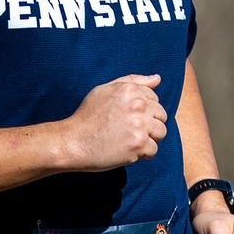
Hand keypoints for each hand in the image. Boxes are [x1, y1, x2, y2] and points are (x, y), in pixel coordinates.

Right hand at [52, 74, 166, 171]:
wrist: (73, 141)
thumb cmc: (87, 116)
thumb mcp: (104, 90)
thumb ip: (133, 82)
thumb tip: (157, 79)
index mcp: (130, 90)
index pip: (154, 98)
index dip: (143, 110)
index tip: (127, 118)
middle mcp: (138, 105)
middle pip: (161, 116)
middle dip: (148, 124)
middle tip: (127, 131)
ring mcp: (139, 125)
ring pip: (161, 132)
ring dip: (148, 139)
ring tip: (129, 140)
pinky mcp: (138, 144)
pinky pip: (153, 150)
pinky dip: (142, 154)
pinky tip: (126, 151)